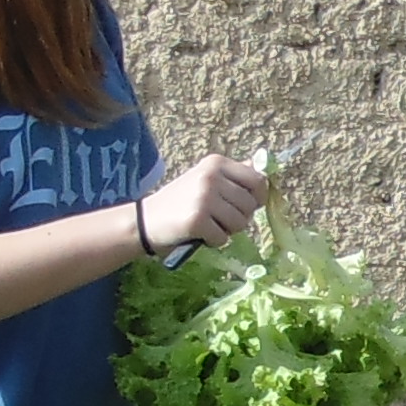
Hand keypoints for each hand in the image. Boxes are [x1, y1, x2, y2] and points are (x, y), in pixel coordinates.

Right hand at [134, 151, 266, 255]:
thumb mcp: (205, 180)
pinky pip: (223, 238)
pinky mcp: (197, 219)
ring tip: (207, 225)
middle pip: (250, 205)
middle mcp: (211, 176)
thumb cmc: (179, 202)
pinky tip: (199, 234)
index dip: (257, 197)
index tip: (244, 206)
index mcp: (216, 163)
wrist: (145, 220)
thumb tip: (260, 168)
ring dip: (227, 231)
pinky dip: (213, 241)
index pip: (257, 180)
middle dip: (239, 218)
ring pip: (240, 223)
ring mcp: (204, 197)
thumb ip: (232, 176)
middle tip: (218, 219)